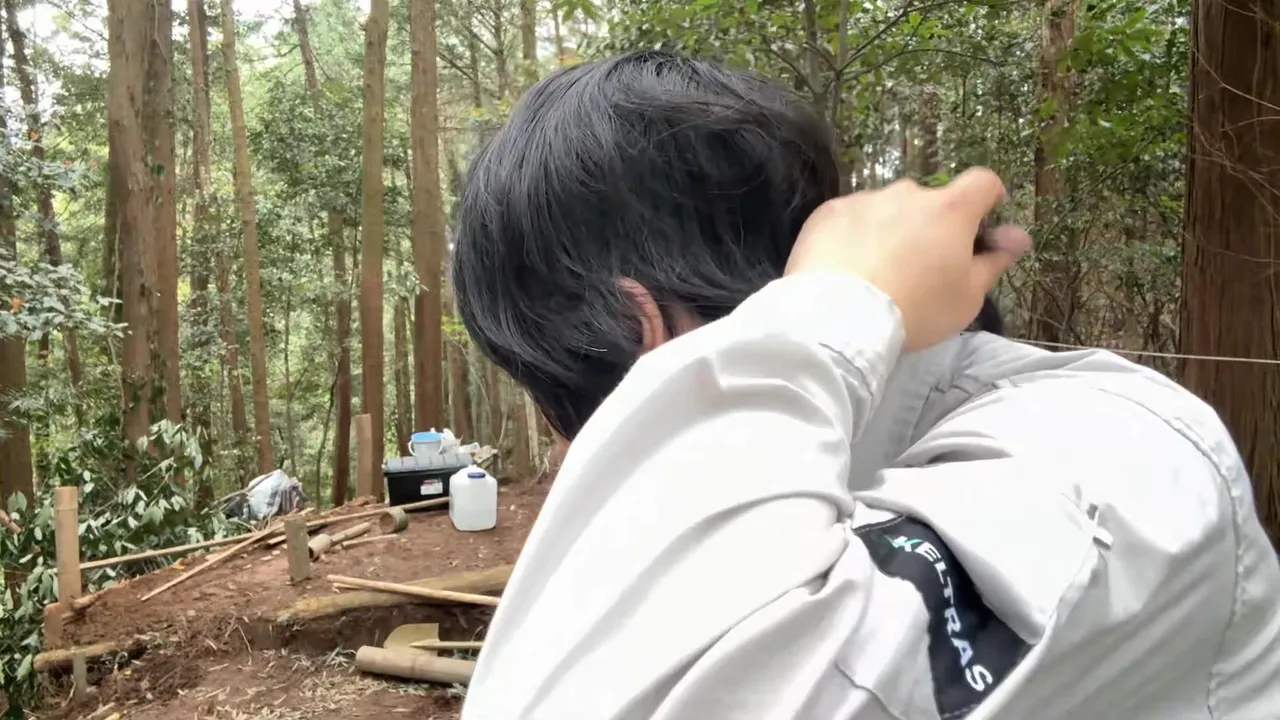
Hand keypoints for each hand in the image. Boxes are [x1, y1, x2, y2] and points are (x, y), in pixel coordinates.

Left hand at [785, 168, 1030, 351]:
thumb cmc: (916, 309)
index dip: (987, 198)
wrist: (840, 318)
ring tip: (877, 273)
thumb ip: (994, 260)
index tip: (981, 224)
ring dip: (890, 230)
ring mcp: (865, 199)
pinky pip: (850, 218)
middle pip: (930, 201)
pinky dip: (853, 235)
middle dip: (931, 226)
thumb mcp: (967, 295)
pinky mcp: (828, 212)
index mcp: (950, 210)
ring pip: (887, 209)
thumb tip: (1019, 236)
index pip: (982, 182)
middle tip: (921, 267)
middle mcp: (908, 194)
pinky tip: (845, 268)